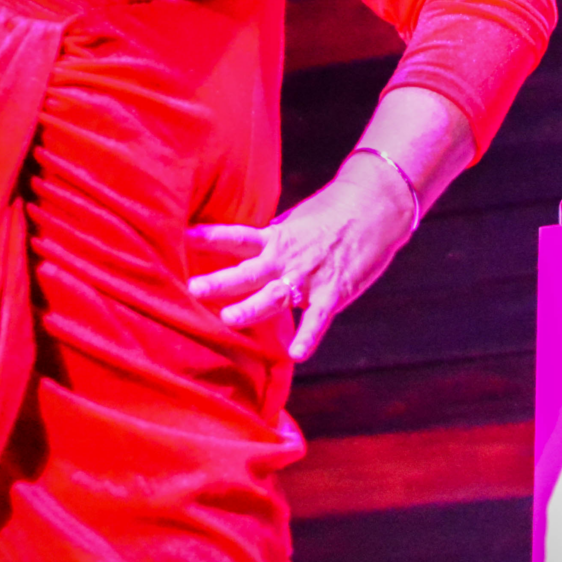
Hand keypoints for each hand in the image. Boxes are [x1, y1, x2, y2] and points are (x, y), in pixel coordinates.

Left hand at [184, 150, 415, 362]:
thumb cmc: (335, 213)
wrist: (377, 206)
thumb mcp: (297, 222)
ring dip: (251, 308)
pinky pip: (318, 318)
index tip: (184, 237)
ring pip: (275, 295)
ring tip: (227, 319)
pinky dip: (308, 336)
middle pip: (248, 271)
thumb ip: (273, 239)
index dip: (211, 237)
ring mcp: (309, 276)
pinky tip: (296, 354)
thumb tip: (249, 246)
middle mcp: (288, 258)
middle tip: (193, 288)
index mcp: (277, 238)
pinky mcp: (334, 291)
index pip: (238, 237)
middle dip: (220, 281)